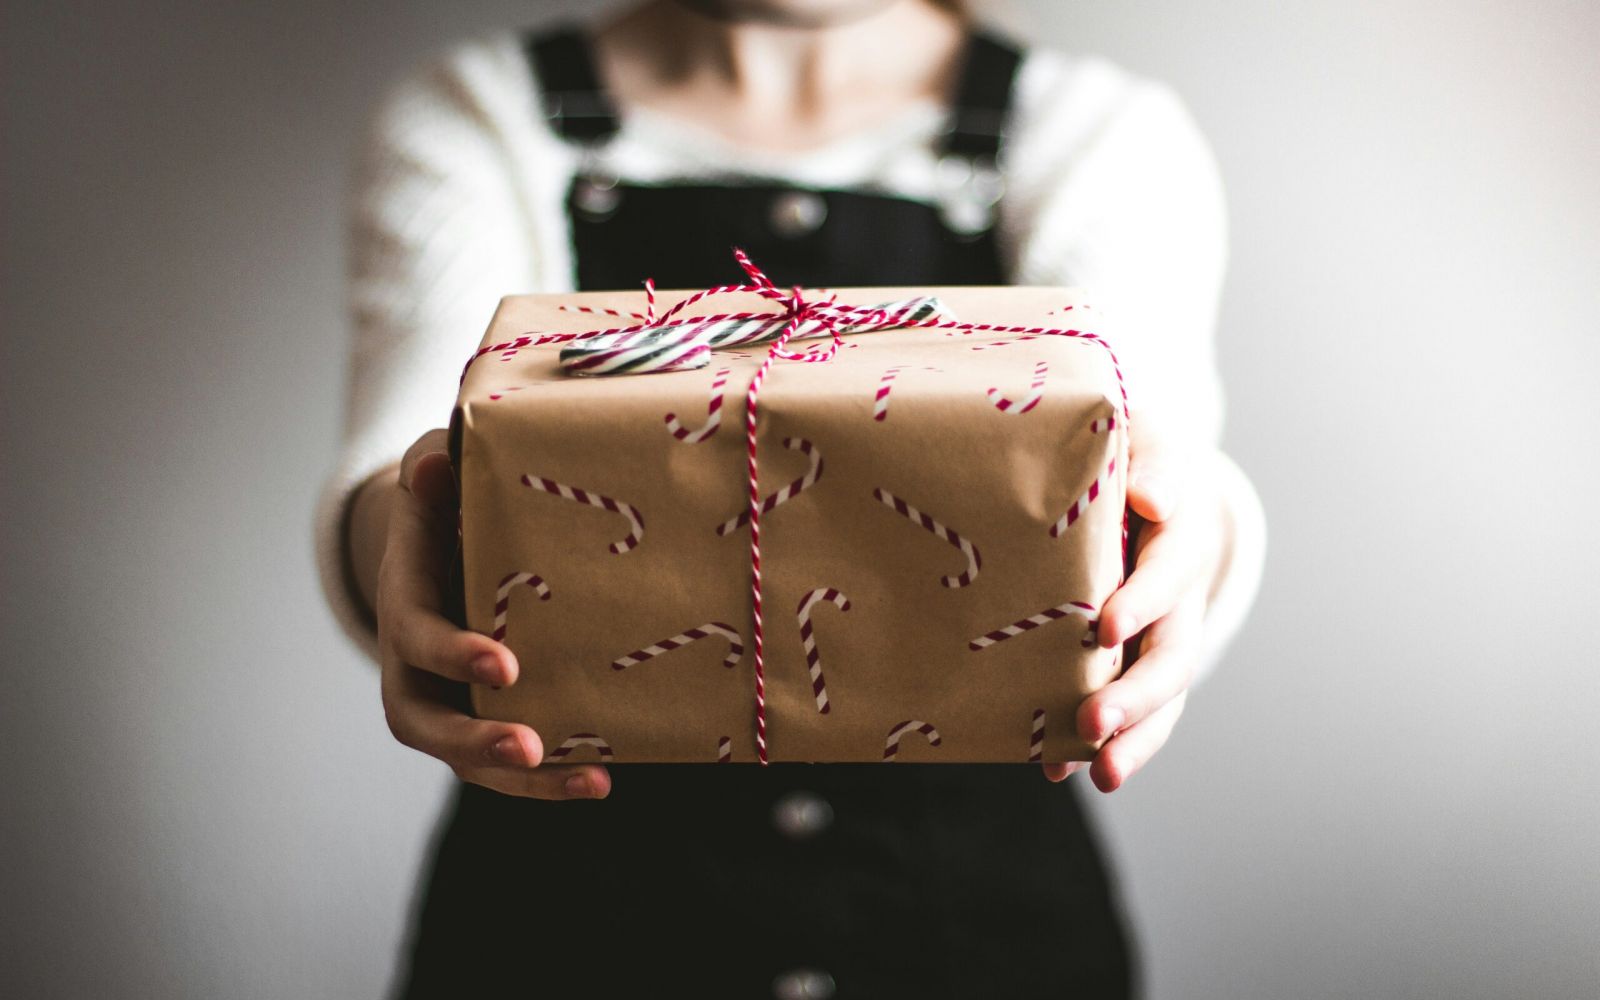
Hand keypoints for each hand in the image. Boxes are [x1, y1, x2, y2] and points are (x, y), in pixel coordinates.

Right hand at [375, 429, 611, 798]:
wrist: (442, 539)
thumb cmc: (446, 502)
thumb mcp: (436, 473)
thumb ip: (434, 469)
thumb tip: (435, 466)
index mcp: (405, 601)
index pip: (416, 637)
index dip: (454, 654)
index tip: (506, 664)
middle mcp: (413, 665)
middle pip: (425, 723)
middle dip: (475, 740)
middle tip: (528, 747)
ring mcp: (446, 698)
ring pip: (466, 758)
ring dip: (524, 780)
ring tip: (590, 781)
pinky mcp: (482, 716)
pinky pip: (506, 762)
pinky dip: (549, 778)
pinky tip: (604, 778)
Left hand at [1043, 421, 1226, 791]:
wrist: (1143, 486)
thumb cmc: (1130, 456)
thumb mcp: (1143, 441)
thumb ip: (1148, 464)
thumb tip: (1151, 499)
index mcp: (1181, 539)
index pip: (1169, 572)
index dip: (1143, 600)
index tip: (1105, 627)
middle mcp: (1179, 599)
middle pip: (1171, 656)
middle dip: (1136, 695)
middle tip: (1092, 723)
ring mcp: (1160, 638)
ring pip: (1160, 699)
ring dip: (1133, 739)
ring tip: (1102, 776)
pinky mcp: (1132, 662)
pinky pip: (1128, 712)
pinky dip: (1098, 743)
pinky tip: (1057, 769)